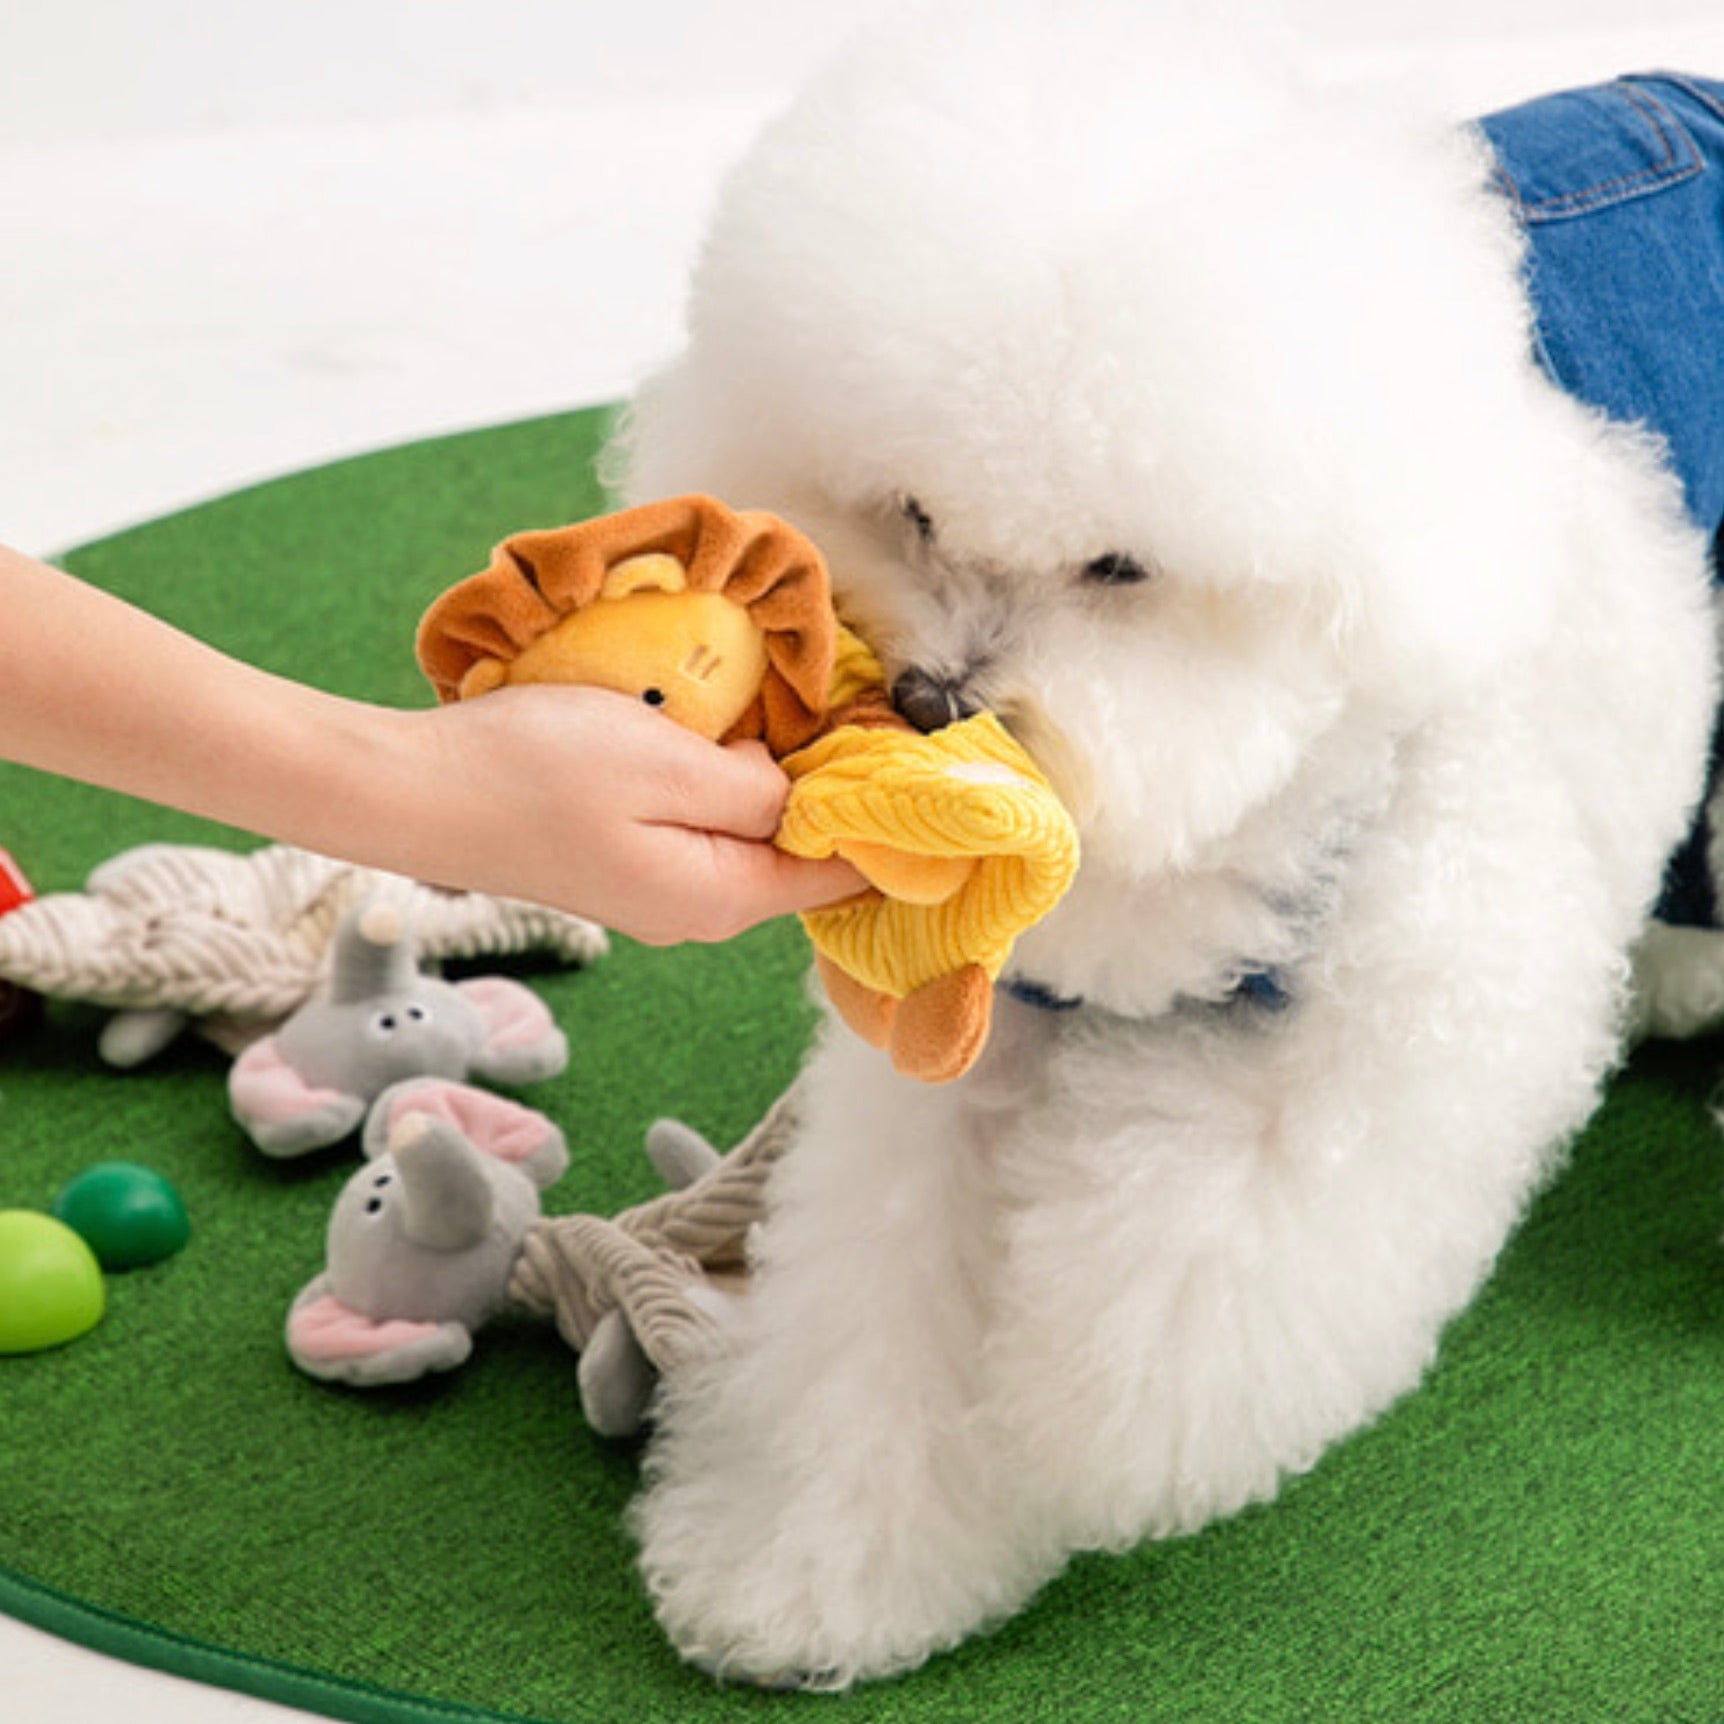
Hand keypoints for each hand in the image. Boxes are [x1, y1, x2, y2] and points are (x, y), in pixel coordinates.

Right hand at [398, 685, 866, 944]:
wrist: (413, 794)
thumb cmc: (535, 772)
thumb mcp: (667, 763)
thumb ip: (754, 786)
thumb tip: (800, 796)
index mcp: (722, 896)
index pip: (842, 874)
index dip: (892, 826)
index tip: (930, 770)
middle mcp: (698, 909)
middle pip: (799, 855)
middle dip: (838, 796)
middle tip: (871, 719)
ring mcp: (657, 889)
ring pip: (751, 834)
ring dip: (780, 782)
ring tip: (806, 716)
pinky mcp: (624, 861)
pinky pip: (705, 823)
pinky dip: (729, 782)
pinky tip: (723, 734)